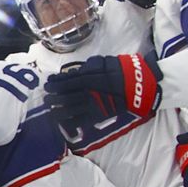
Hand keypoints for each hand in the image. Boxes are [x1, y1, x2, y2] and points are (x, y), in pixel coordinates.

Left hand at [43, 53, 162, 126]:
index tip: (48, 83)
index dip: (56, 84)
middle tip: (46, 97)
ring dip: (58, 110)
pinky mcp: (99, 116)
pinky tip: (62, 122)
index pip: (68, 82)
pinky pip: (81, 121)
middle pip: (66, 97)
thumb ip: (89, 68)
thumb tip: (73, 72)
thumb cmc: (123, 71)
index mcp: (91, 78)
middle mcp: (90, 93)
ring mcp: (94, 106)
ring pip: (71, 110)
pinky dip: (70, 122)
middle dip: (53, 98)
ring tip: (50, 109)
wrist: (141, 86)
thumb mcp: (106, 63)